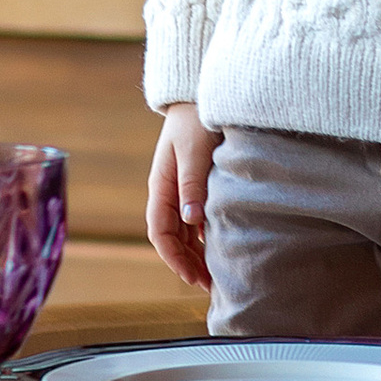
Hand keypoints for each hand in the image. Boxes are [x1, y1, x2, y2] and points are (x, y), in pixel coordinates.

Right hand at [146, 102, 219, 291]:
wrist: (198, 95)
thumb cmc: (196, 119)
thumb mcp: (194, 151)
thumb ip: (192, 184)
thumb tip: (190, 220)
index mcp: (161, 187)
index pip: (161, 233)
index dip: (174, 258)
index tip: (191, 277)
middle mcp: (168, 192)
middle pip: (173, 238)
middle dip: (186, 263)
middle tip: (208, 285)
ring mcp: (181, 189)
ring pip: (184, 231)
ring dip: (196, 253)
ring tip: (214, 274)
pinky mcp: (196, 184)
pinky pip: (195, 219)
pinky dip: (204, 236)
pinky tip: (219, 247)